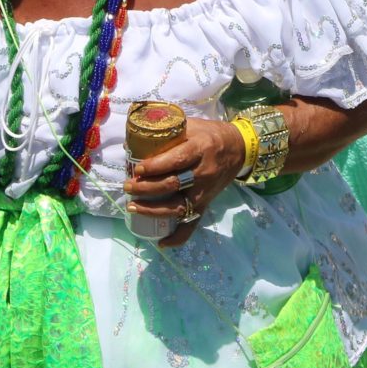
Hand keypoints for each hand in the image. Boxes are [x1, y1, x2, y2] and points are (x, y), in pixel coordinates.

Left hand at [124, 116, 248, 248]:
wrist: (238, 148)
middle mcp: (203, 173)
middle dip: (146, 188)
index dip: (155, 167)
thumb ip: (168, 131)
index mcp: (199, 149)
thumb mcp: (192, 125)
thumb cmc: (210, 134)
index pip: (176, 160)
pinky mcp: (206, 203)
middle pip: (173, 185)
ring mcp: (205, 191)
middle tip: (128, 186)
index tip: (137, 169)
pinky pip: (193, 224)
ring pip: (178, 206)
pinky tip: (162, 242)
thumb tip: (134, 137)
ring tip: (132, 207)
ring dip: (153, 210)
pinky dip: (178, 237)